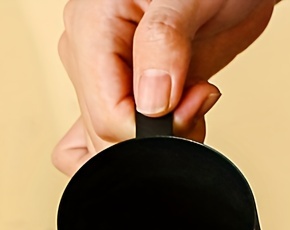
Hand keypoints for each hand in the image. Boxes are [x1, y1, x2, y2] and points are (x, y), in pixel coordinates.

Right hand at [54, 0, 277, 172]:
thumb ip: (165, 43)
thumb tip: (151, 103)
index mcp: (92, 26)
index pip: (106, 114)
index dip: (153, 129)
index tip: (194, 102)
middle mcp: (91, 52)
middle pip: (106, 135)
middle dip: (159, 134)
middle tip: (198, 97)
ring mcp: (106, 75)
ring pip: (111, 143)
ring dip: (158, 140)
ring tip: (191, 99)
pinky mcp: (126, 91)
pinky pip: (117, 138)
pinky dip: (153, 142)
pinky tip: (179, 116)